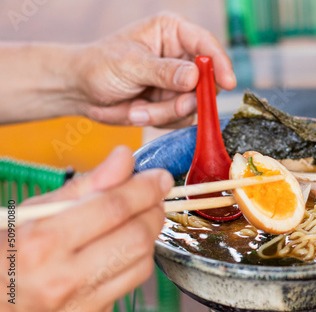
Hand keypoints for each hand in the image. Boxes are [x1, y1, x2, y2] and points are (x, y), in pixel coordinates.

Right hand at [0, 146, 171, 311]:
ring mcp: (81, 303)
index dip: (145, 188)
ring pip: (143, 261)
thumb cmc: (12, 252)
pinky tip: (121, 247)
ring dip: (148, 235)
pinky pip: (133, 281)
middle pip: (136, 237)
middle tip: (152, 197)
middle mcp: (63, 277)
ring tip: (135, 220)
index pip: (113, 208)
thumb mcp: (36, 211)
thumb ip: (86, 185)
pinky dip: (137, 258)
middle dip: (153, 211)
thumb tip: (124, 158)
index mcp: (43, 242)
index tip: (159, 177)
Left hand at [72, 12, 235, 127]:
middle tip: (176, 105)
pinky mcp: (173, 103)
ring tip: (140, 108)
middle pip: (208, 79)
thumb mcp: (131, 64)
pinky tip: (139, 111)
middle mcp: (181, 56)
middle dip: (191, 97)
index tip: (228, 82)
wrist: (81, 91)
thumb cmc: (101, 65)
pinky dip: (160, 120)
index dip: (220, 63)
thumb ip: (164, 71)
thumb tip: (195, 77)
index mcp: (173, 32)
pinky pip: (181, 118)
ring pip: (194, 103)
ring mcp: (178, 83)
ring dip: (168, 111)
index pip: (206, 44)